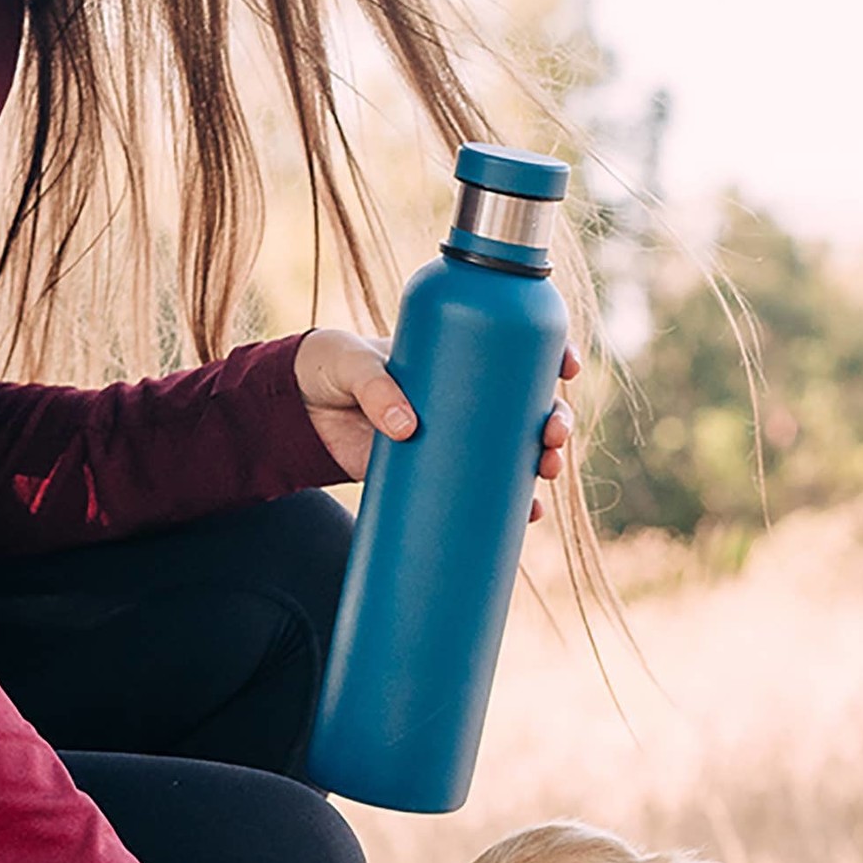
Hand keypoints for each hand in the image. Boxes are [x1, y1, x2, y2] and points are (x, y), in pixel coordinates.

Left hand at [295, 328, 579, 522]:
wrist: (296, 412)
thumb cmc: (329, 368)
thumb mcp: (350, 362)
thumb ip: (375, 386)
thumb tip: (407, 428)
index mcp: (457, 353)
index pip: (517, 348)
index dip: (552, 355)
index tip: (566, 364)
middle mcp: (467, 396)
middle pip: (529, 406)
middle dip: (555, 419)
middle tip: (553, 433)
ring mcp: (454, 437)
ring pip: (515, 450)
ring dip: (541, 463)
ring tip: (544, 473)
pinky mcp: (433, 472)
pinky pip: (482, 489)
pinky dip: (509, 504)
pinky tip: (529, 514)